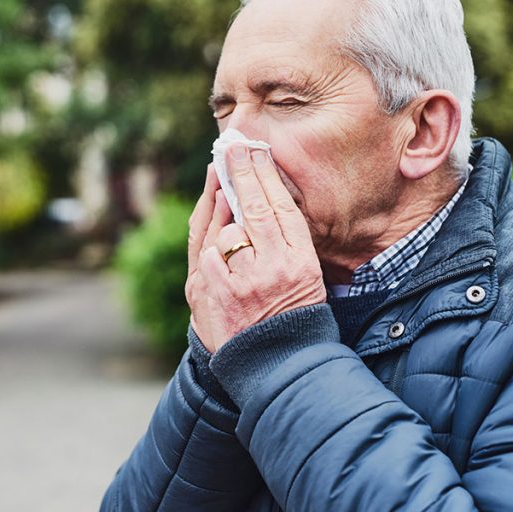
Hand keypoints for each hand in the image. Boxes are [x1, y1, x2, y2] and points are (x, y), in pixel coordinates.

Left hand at [186, 144, 325, 352]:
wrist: (279, 365)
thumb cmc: (293, 315)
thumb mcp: (306, 276)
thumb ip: (287, 240)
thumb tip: (264, 196)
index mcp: (301, 262)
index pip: (283, 208)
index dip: (266, 176)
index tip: (254, 151)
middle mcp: (275, 268)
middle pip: (255, 209)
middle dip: (241, 173)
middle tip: (231, 146)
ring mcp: (244, 282)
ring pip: (227, 231)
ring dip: (225, 220)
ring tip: (227, 207)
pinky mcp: (217, 295)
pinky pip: (207, 255)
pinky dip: (209, 246)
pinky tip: (215, 236)